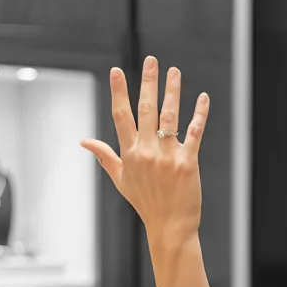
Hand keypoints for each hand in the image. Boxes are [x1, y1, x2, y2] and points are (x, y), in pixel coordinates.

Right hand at [80, 57, 209, 242]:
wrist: (169, 226)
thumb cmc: (145, 203)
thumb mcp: (121, 179)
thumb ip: (104, 156)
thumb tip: (84, 141)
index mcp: (129, 154)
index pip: (121, 116)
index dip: (118, 92)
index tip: (117, 71)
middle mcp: (147, 152)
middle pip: (146, 110)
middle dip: (148, 83)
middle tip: (152, 60)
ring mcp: (167, 157)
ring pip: (170, 117)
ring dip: (173, 92)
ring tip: (175, 72)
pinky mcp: (188, 163)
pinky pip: (195, 133)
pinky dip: (199, 115)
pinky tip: (203, 98)